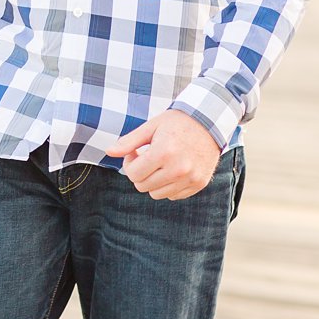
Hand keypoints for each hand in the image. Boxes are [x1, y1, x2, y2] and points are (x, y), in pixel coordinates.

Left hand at [106, 110, 220, 199]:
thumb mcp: (150, 127)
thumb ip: (128, 141)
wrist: (209, 122)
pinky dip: (168, 186)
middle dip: (139, 173)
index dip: (129, 164)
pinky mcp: (199, 184)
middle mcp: (178, 169)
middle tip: (146, 158)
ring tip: (160, 164)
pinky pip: (174, 196)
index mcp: (163, 153)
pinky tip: (172, 169)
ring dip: (153, 181)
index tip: (135, 153)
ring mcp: (190, 178)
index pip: (133, 174)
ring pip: (157, 194)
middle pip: (143, 186)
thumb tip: (108, 152)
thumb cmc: (176, 122)